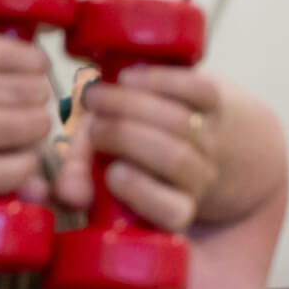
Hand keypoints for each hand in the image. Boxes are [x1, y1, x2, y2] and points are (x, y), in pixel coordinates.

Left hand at [0, 0, 55, 200]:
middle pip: (30, 127)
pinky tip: (26, 65)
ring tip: (22, 88)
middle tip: (24, 113)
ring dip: (37, 90)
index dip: (28, 163)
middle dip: (37, 120)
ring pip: (34, 91)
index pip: (6, 175)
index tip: (28, 151)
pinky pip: (26, 59)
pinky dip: (35, 62)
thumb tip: (41, 191)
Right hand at [55, 65, 223, 232]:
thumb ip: (82, 181)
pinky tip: (127, 78)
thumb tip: (69, 193)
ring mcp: (212, 138)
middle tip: (92, 124)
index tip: (112, 174)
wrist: (191, 127)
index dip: (143, 191)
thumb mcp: (102, 170)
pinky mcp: (219, 102)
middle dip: (125, 137)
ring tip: (95, 96)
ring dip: (131, 105)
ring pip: (180, 124)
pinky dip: (159, 80)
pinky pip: (198, 88)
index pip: (174, 211)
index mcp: (178, 205)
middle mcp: (202, 176)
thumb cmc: (131, 153)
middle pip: (174, 159)